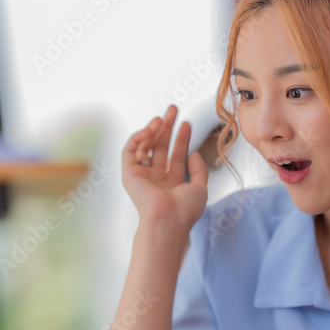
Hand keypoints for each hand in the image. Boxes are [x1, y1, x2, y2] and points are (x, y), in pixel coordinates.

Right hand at [122, 104, 207, 231]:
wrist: (169, 220)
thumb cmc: (185, 210)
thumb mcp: (200, 188)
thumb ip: (199, 170)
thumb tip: (194, 153)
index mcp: (171, 183)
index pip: (175, 155)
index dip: (181, 138)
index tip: (187, 123)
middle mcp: (155, 178)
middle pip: (160, 147)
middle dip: (166, 127)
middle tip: (173, 110)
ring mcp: (142, 176)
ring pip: (145, 146)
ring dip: (153, 130)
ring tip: (162, 118)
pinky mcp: (129, 174)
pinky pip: (130, 151)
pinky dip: (138, 138)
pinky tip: (150, 129)